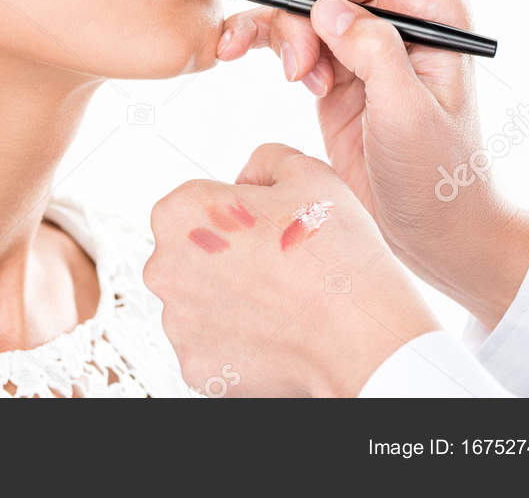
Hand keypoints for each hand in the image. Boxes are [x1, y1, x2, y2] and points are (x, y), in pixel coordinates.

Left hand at [144, 144, 438, 396]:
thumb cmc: (337, 257)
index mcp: (179, 213)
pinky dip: (239, 342)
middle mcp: (164, 268)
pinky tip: (276, 335)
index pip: (199, 204)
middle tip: (279, 268)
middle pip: (193, 255)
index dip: (241, 214)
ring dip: (231, 300)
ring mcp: (178, 324)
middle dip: (228, 258)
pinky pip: (214, 346)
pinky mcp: (196, 367)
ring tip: (282, 303)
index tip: (270, 231)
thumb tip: (247, 178)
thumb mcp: (307, 174)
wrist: (364, 339)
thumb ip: (265, 160)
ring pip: (202, 302)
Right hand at [214, 0, 528, 327]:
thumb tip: (329, 8)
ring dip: (279, 25)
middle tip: (305, 61)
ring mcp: (356, 35)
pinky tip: (234, 54)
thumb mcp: (411, 116)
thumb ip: (375, 54)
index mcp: (434, 8)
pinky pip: (276, 25)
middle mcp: (395, 10)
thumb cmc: (439, 176)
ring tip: (296, 79)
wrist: (430, 229)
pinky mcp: (324, 62)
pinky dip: (251, 33)